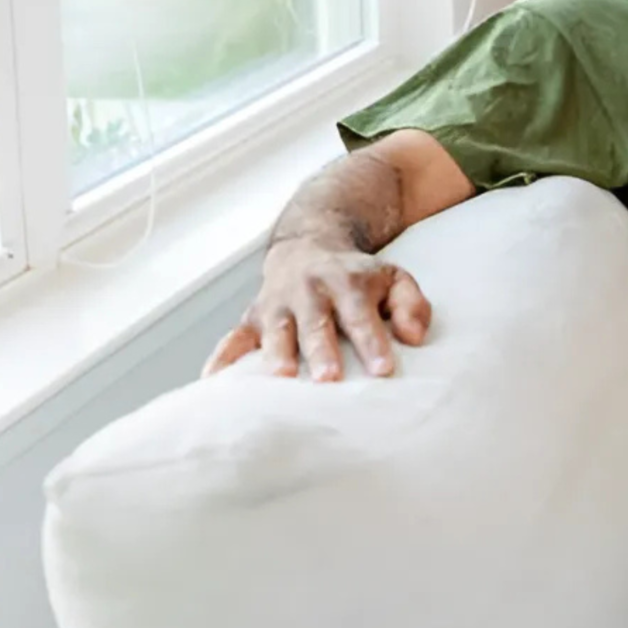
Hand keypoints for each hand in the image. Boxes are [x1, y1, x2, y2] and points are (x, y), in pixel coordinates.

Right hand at [201, 238, 432, 381]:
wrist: (310, 244)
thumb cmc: (358, 276)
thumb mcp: (394, 278)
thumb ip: (411, 305)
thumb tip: (414, 337)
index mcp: (347, 283)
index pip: (361, 316)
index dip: (372, 343)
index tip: (382, 371)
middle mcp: (309, 291)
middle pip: (315, 323)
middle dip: (321, 350)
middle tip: (328, 379)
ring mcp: (276, 304)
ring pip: (275, 330)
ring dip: (277, 353)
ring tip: (281, 377)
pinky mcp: (252, 317)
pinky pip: (233, 338)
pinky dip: (222, 359)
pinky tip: (213, 383)